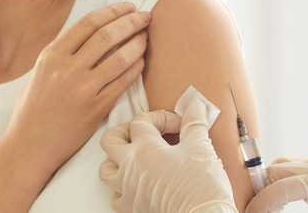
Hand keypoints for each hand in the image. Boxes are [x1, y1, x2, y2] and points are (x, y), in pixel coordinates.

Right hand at [6, 2, 150, 172]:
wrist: (30, 145)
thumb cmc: (36, 107)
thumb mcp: (42, 70)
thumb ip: (65, 51)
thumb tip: (97, 29)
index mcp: (52, 54)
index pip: (89, 22)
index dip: (113, 11)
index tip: (129, 7)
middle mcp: (66, 68)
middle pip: (108, 35)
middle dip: (132, 22)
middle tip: (146, 16)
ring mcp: (82, 89)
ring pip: (120, 57)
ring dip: (138, 43)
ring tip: (146, 37)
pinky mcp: (95, 108)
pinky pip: (123, 82)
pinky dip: (136, 68)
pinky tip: (142, 62)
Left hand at [99, 99, 236, 212]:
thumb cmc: (201, 183)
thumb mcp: (201, 146)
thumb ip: (194, 123)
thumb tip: (195, 105)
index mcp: (145, 148)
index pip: (141, 120)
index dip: (162, 117)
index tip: (180, 125)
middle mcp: (130, 167)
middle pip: (109, 140)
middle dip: (124, 131)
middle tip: (142, 132)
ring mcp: (128, 189)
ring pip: (106, 170)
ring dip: (116, 160)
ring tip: (134, 157)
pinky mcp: (132, 208)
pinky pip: (115, 197)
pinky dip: (122, 189)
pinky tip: (138, 184)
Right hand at [245, 156, 307, 212]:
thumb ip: (291, 212)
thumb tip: (265, 211)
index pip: (283, 185)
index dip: (262, 200)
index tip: (248, 212)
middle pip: (277, 171)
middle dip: (258, 190)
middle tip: (248, 209)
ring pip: (280, 166)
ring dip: (265, 185)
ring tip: (258, 206)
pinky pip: (290, 168)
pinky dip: (277, 182)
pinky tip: (272, 198)